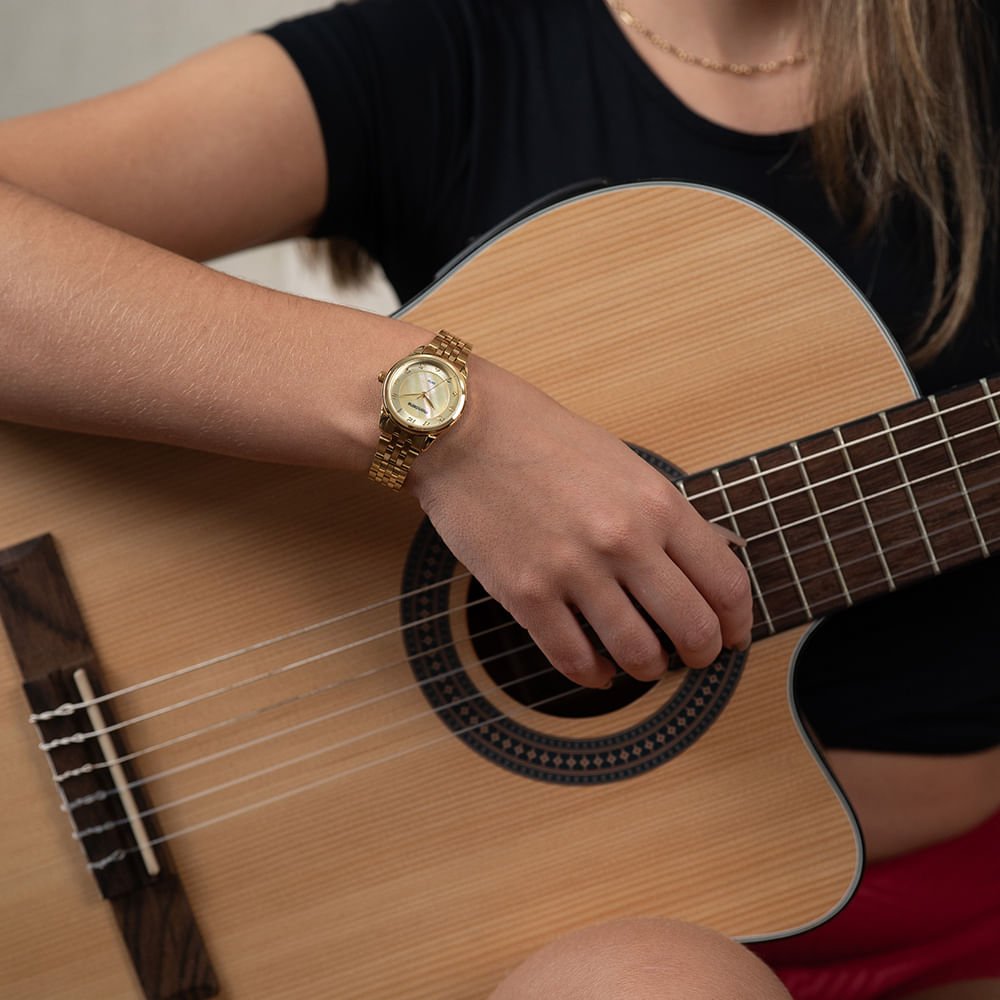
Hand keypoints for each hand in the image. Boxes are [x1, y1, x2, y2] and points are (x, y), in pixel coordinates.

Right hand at [408, 360, 752, 687]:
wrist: (463, 430)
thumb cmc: (542, 439)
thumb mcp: (625, 464)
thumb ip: (666, 516)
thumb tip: (707, 562)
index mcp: (657, 503)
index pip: (725, 583)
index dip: (737, 622)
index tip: (732, 634)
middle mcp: (623, 541)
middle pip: (692, 629)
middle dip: (701, 655)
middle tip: (692, 659)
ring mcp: (573, 571)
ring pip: (637, 655)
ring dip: (648, 670)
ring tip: (643, 664)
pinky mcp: (525, 595)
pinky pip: (574, 659)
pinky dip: (595, 675)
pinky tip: (598, 669)